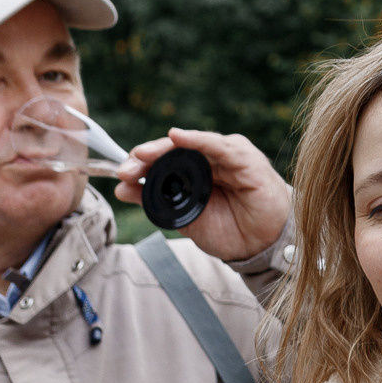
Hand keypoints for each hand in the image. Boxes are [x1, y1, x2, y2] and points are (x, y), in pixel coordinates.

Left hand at [115, 127, 290, 263]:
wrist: (260, 245)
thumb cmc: (230, 228)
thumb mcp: (184, 216)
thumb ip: (155, 201)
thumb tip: (121, 189)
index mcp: (195, 172)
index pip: (164, 161)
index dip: (142, 166)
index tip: (121, 176)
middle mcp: (210, 159)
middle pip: (174, 150)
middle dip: (147, 156)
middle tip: (127, 167)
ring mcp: (227, 156)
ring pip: (192, 145)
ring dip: (164, 148)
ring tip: (142, 155)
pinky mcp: (244, 157)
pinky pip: (219, 145)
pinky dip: (197, 139)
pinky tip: (178, 137)